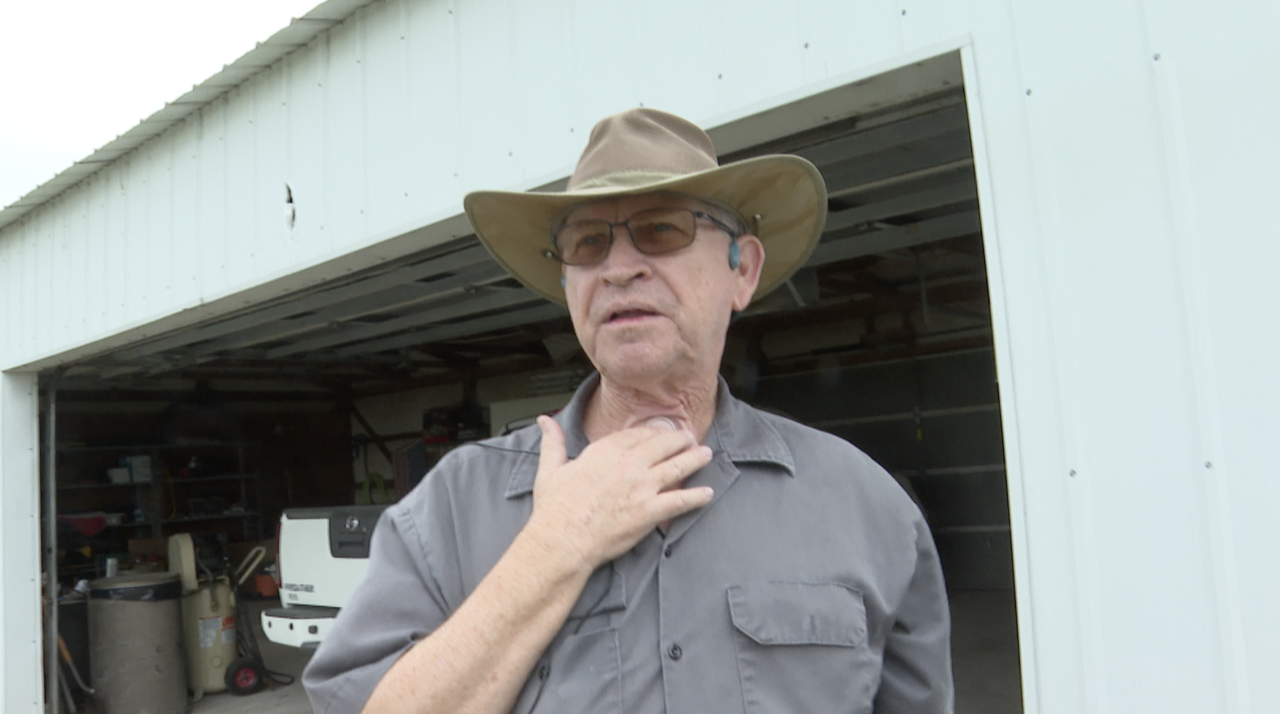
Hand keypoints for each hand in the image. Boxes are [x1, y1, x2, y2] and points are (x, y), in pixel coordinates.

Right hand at [525, 416, 713, 570]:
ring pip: (677, 466)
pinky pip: (680, 500)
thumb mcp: (550, 468)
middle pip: (663, 445)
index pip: (638, 434)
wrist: (562, 540)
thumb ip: (553, 442)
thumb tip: (545, 420)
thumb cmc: (555, 509)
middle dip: (680, 439)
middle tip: (691, 438)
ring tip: (705, 454)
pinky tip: (707, 493)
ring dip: (695, 459)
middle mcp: (628, 464)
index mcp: (605, 451)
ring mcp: (642, 487)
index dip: (654, 432)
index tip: (662, 431)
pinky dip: (696, 496)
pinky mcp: (650, 511)